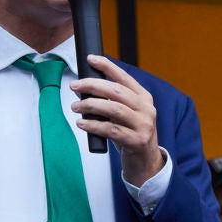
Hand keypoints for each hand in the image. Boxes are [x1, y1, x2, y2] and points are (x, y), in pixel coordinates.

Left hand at [70, 54, 164, 186]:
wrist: (145, 162)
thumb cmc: (130, 134)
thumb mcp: (124, 115)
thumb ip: (109, 101)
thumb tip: (82, 88)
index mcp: (144, 97)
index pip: (124, 77)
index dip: (107, 66)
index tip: (90, 59)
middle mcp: (146, 109)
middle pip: (116, 91)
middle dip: (92, 85)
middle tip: (74, 86)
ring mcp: (143, 125)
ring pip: (114, 109)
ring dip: (91, 105)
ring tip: (76, 106)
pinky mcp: (136, 141)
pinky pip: (111, 130)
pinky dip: (93, 125)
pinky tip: (82, 123)